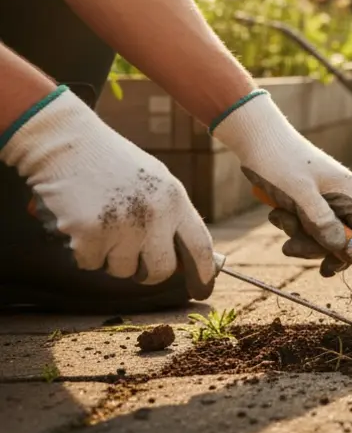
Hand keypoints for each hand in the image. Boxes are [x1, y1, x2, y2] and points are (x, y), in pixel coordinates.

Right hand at [0, 87, 216, 298]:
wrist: (66, 143)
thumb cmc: (110, 162)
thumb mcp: (154, 181)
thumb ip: (169, 214)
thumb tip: (181, 255)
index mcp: (174, 199)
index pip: (200, 245)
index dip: (203, 272)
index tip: (202, 289)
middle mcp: (154, 215)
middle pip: (161, 270)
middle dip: (148, 274)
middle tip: (137, 266)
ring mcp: (123, 226)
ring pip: (122, 269)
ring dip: (110, 257)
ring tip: (101, 224)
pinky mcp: (91, 234)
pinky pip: (90, 264)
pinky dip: (83, 251)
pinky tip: (80, 223)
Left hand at [211, 91, 351, 281]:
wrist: (255, 136)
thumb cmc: (278, 160)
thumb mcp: (299, 194)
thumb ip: (322, 222)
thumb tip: (344, 250)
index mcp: (347, 191)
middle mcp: (341, 194)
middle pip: (342, 236)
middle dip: (318, 248)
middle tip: (291, 251)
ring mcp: (324, 196)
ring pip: (321, 232)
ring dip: (299, 235)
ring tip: (278, 217)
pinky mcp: (308, 197)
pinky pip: (307, 224)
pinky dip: (292, 225)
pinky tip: (277, 211)